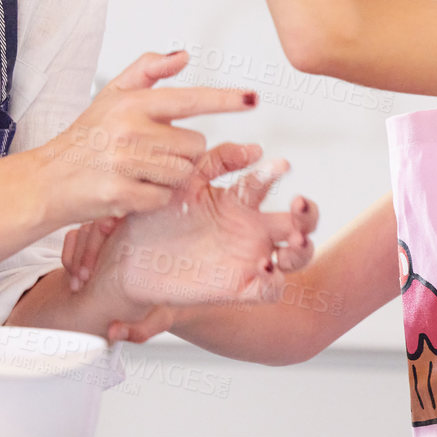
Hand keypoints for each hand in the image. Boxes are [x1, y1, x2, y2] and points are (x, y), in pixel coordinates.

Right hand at [31, 50, 256, 230]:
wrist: (49, 179)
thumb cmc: (85, 138)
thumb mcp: (111, 95)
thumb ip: (148, 71)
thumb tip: (182, 56)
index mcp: (132, 104)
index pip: (189, 99)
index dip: (224, 100)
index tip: (251, 99)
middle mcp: (130, 130)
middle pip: (194, 145)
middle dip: (180, 152)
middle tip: (149, 153)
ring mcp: (126, 163)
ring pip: (184, 172)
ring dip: (169, 176)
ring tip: (139, 170)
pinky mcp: (123, 194)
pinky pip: (165, 197)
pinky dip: (154, 197)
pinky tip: (133, 188)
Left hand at [63, 144, 318, 337]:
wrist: (128, 260)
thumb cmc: (153, 217)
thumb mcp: (183, 182)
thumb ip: (214, 160)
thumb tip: (255, 148)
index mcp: (237, 200)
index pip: (265, 184)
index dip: (275, 173)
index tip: (281, 164)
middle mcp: (250, 229)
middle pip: (298, 220)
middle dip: (308, 213)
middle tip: (299, 205)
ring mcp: (249, 259)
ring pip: (295, 256)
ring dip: (302, 249)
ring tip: (292, 242)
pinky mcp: (240, 287)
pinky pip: (270, 289)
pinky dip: (274, 282)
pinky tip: (265, 269)